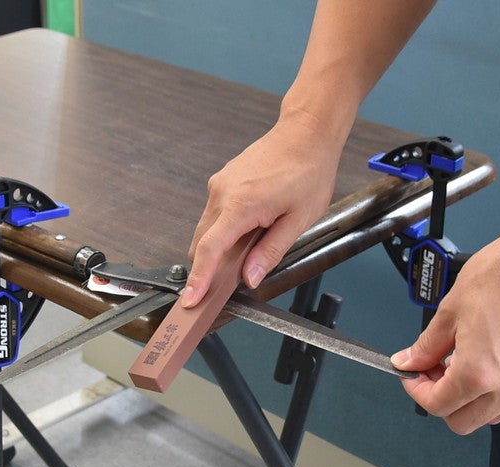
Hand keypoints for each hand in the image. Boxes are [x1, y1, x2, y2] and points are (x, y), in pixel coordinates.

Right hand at [181, 113, 341, 307]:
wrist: (305, 133)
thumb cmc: (308, 173)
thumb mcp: (298, 220)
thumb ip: (270, 251)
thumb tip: (249, 278)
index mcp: (241, 205)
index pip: (210, 249)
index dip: (199, 278)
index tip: (191, 299)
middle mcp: (222, 193)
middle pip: (202, 243)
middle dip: (209, 267)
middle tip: (228, 284)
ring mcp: (219, 185)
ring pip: (206, 229)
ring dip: (218, 247)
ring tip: (249, 250)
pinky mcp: (222, 181)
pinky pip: (214, 214)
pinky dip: (223, 230)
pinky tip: (248, 230)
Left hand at [391, 208, 499, 433]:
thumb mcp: (451, 309)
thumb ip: (427, 345)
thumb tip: (409, 361)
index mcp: (479, 373)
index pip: (436, 405)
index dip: (416, 390)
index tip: (411, 372)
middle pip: (462, 421)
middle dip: (439, 400)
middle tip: (431, 369)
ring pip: (490, 415)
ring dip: (467, 398)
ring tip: (456, 363)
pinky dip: (492, 392)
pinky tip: (484, 362)